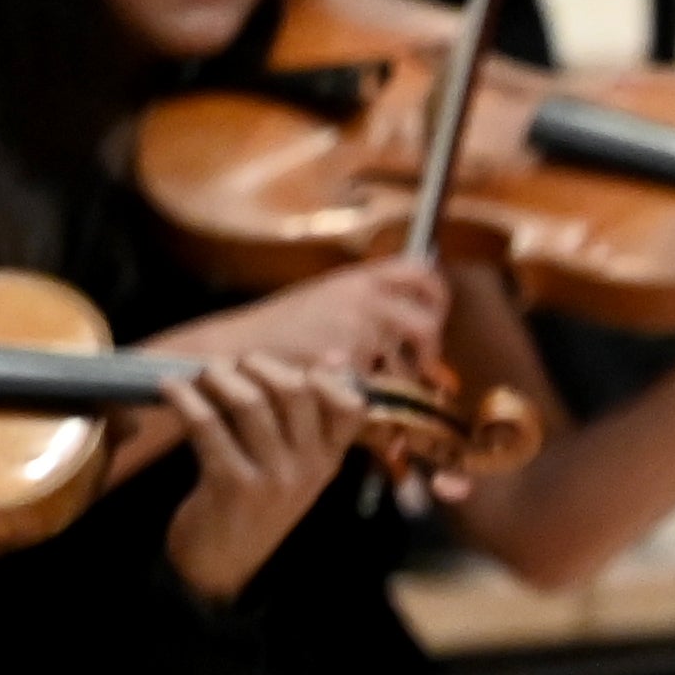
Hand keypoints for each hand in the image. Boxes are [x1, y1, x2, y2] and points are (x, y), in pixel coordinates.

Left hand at [162, 353, 374, 606]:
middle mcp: (310, 468)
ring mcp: (275, 478)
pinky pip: (208, 425)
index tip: (283, 371)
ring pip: (251, 402)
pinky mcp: (233, 485)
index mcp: (330, 460)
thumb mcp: (296, 464)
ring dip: (217, 377)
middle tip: (229, 368)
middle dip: (256, 365)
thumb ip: (313, 415)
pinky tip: (170, 390)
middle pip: (295, 390)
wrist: (222, 563)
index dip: (319, 376)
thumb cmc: (256, 503)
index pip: (351, 405)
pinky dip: (184, 398)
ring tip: (199, 376)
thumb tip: (337, 357)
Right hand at [180, 255, 452, 383]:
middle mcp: (362, 298)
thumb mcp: (325, 301)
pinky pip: (378, 390)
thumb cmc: (279, 332)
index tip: (435, 315)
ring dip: (398, 383)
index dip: (437, 295)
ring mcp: (356, 329)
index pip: (420, 272)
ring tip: (374, 389)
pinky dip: (372, 402)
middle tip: (420, 366)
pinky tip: (350, 399)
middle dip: (430, 351)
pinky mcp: (348, 361)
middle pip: (427, 324)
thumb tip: (404, 323)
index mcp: (357, 279)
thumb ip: (364, 305)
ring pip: (405, 364)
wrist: (236, 349)